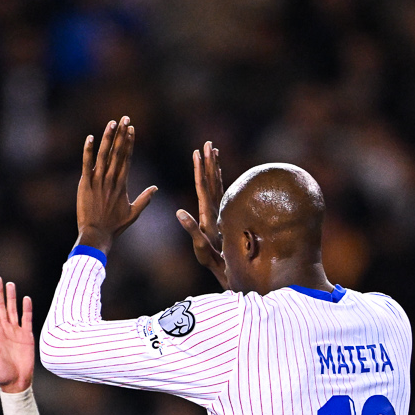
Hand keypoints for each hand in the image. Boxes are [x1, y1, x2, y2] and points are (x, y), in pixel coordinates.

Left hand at [0, 275, 35, 391]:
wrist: (17, 382)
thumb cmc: (0, 374)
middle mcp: (4, 329)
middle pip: (0, 307)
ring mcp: (16, 331)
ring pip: (13, 310)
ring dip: (12, 297)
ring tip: (10, 284)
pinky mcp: (27, 336)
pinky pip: (27, 319)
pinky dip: (27, 309)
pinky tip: (26, 299)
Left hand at [76, 116, 156, 251]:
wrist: (97, 234)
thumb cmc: (114, 226)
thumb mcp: (133, 213)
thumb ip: (145, 199)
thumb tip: (156, 188)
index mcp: (122, 184)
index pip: (127, 158)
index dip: (129, 142)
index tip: (131, 128)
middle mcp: (111, 179)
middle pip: (118, 152)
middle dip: (121, 134)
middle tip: (125, 118)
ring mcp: (98, 180)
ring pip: (104, 154)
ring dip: (108, 137)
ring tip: (112, 122)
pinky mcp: (85, 183)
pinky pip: (87, 163)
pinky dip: (88, 150)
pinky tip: (91, 137)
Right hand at [176, 141, 227, 286]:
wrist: (235, 270)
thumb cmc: (215, 262)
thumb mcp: (201, 248)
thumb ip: (192, 230)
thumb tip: (179, 212)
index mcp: (209, 214)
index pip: (203, 186)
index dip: (199, 169)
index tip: (197, 151)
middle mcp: (217, 210)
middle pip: (212, 180)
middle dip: (209, 161)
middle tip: (208, 143)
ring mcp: (221, 212)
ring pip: (218, 183)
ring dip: (215, 167)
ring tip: (214, 151)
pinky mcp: (224, 215)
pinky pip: (221, 191)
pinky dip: (219, 179)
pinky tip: (218, 173)